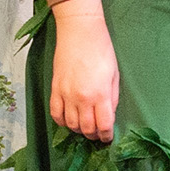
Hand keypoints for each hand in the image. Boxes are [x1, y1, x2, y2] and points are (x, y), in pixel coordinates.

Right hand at [48, 0, 118, 140]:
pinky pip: (55, 114)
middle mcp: (81, 98)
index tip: (108, 138)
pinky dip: (62, 121)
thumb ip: (112, 98)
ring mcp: (66, 94)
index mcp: (100, 95)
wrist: (79, 32)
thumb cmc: (101, 50)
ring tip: (85, 127)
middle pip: (86, 128)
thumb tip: (109, 115)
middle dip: (93, 135)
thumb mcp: (114, 75)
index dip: (106, 136)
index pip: (103, 125)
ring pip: (70, 124)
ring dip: (78, 130)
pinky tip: (68, 120)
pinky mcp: (54, 89)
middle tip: (98, 135)